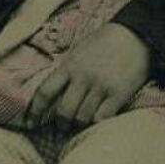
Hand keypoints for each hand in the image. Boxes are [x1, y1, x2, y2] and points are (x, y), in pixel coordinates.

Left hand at [25, 23, 149, 131]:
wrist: (136, 34)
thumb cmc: (104, 42)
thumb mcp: (79, 51)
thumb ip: (67, 70)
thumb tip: (53, 91)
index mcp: (69, 65)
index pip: (45, 92)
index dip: (34, 111)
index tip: (29, 123)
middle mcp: (83, 77)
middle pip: (63, 111)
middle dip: (60, 124)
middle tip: (61, 129)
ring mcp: (101, 86)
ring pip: (82, 118)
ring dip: (78, 125)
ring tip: (79, 125)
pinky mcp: (119, 94)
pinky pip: (103, 117)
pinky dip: (97, 122)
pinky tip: (97, 120)